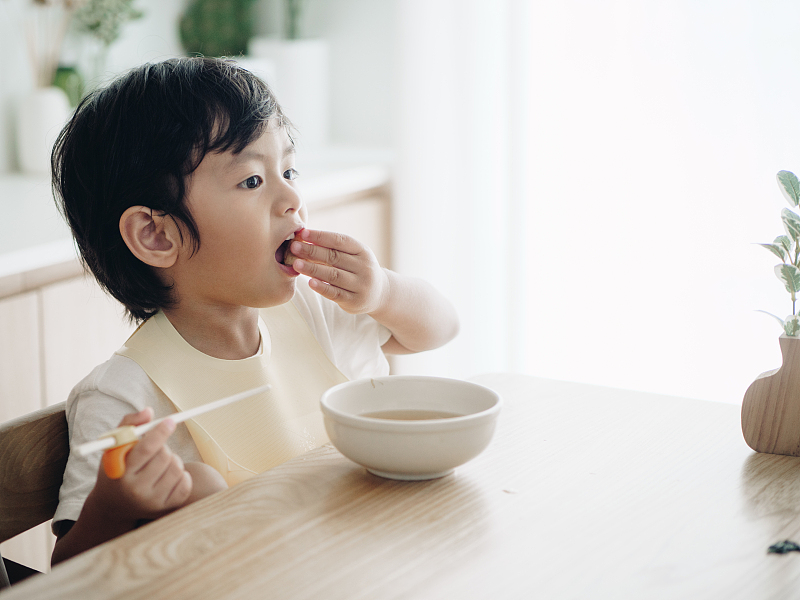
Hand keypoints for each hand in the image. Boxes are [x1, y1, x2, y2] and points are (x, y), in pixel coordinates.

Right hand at [91, 408, 192, 522]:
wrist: (113, 506)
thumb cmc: (116, 468)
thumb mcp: (114, 446)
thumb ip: (129, 424)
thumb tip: (149, 411)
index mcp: (121, 473)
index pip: (146, 449)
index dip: (161, 432)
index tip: (170, 421)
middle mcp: (136, 490)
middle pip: (164, 456)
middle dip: (163, 446)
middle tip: (155, 449)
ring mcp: (152, 501)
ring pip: (177, 467)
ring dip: (172, 459)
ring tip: (159, 464)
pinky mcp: (166, 507)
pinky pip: (186, 482)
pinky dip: (181, 474)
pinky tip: (167, 475)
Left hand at [291, 228, 388, 314]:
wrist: (380, 293)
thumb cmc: (357, 270)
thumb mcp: (353, 256)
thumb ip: (333, 249)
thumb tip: (303, 238)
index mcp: (362, 251)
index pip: (340, 241)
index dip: (321, 236)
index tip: (303, 233)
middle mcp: (364, 267)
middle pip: (334, 257)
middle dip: (312, 251)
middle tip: (294, 247)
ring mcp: (360, 285)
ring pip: (333, 275)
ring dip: (313, 269)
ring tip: (296, 264)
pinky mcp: (355, 301)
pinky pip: (336, 293)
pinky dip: (322, 287)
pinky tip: (310, 283)